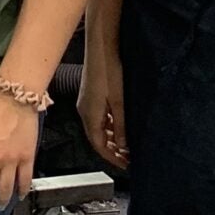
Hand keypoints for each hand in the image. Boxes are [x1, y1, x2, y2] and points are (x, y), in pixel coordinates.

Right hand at [78, 49, 127, 168]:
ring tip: (127, 147)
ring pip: (99, 130)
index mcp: (90, 116)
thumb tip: (124, 145)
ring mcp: (87, 105)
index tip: (126, 165)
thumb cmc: (108, 72)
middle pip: (98, 140)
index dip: (113, 158)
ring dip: (112, 140)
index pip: (99, 146)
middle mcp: (85, 113)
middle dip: (113, 151)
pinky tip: (120, 128)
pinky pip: (99, 120)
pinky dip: (110, 128)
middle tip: (129, 159)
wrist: (100, 48)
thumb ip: (121, 125)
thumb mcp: (119, 102)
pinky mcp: (91, 97)